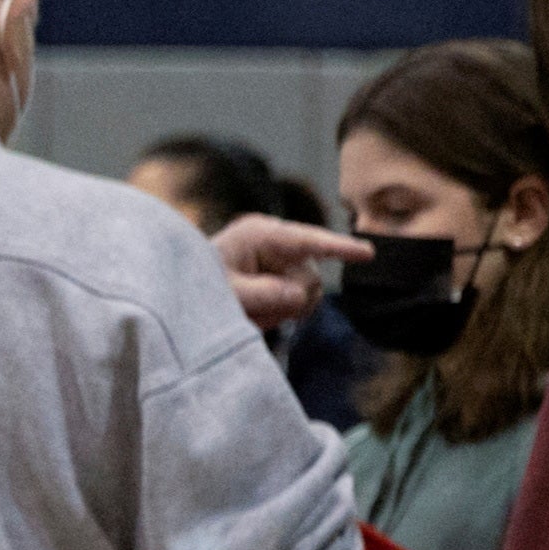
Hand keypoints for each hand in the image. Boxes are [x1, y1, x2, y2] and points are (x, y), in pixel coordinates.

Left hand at [209, 212, 370, 332]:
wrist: (180, 296)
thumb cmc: (195, 288)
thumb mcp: (226, 293)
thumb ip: (263, 294)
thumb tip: (300, 296)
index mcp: (260, 234)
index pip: (309, 241)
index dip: (339, 248)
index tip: (368, 253)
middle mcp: (275, 244)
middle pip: (310, 281)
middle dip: (288, 303)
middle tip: (252, 312)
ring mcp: (278, 262)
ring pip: (305, 297)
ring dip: (280, 312)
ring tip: (247, 313)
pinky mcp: (279, 279)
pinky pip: (295, 304)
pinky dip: (277, 314)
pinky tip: (254, 313)